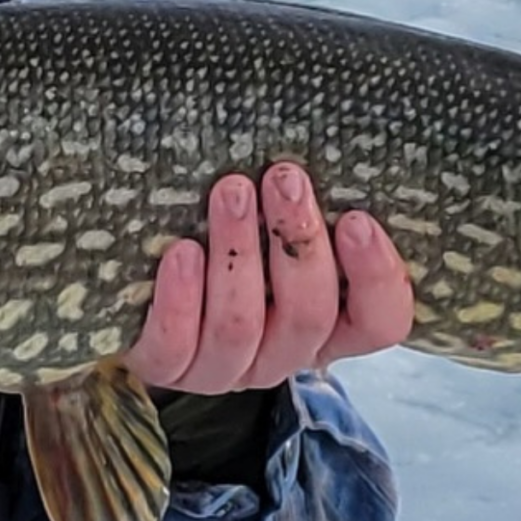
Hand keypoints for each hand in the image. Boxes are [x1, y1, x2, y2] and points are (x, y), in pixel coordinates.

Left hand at [126, 161, 414, 393]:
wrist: (139, 289)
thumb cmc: (229, 241)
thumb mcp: (277, 227)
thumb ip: (306, 208)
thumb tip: (318, 153)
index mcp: (328, 324)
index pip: (381, 321)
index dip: (377, 278)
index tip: (358, 219)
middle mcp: (283, 352)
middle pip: (309, 317)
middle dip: (299, 243)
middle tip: (285, 179)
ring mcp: (226, 367)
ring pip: (241, 326)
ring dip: (238, 253)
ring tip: (230, 192)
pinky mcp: (169, 368)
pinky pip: (177, 345)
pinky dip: (181, 297)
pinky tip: (181, 251)